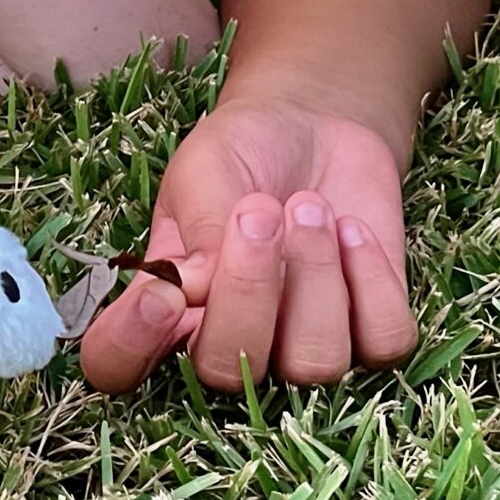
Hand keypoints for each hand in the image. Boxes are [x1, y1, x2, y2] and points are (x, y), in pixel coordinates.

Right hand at [82, 96, 418, 392]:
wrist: (317, 125)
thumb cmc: (243, 152)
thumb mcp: (205, 171)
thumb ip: (198, 230)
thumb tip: (196, 289)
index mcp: (163, 307)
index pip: (117, 365)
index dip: (130, 348)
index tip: (162, 294)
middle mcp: (228, 343)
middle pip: (227, 374)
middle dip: (247, 290)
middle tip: (258, 209)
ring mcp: (301, 347)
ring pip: (314, 365)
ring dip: (316, 279)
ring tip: (309, 207)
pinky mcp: (369, 332)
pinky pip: (381, 343)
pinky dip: (372, 282)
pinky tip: (351, 230)